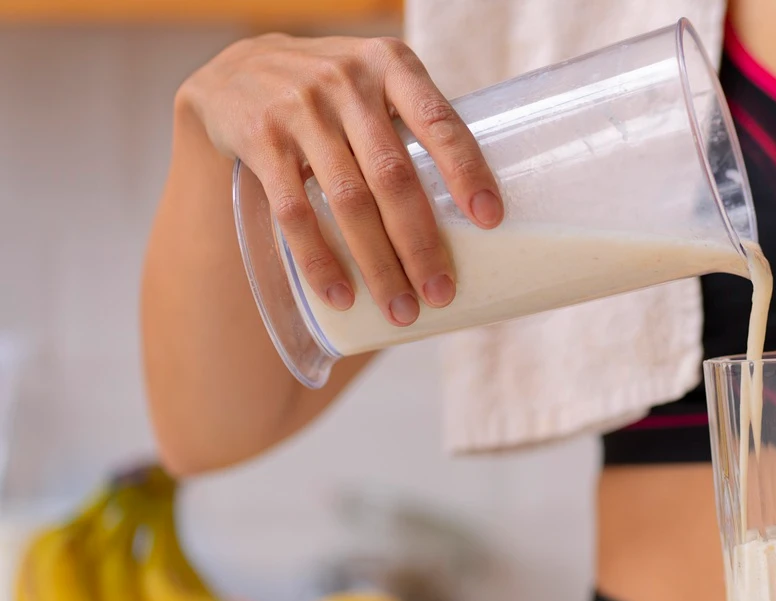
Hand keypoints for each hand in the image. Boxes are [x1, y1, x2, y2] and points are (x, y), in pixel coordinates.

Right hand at [179, 34, 502, 324]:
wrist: (237, 68)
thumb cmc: (335, 93)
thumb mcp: (376, 83)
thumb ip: (415, 126)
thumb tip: (473, 216)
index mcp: (391, 66)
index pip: (438, 121)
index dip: (466, 170)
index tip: (489, 220)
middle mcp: (347, 82)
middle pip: (393, 176)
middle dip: (421, 244)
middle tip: (442, 293)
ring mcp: (301, 110)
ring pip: (349, 202)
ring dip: (378, 265)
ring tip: (401, 310)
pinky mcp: (261, 140)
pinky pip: (293, 212)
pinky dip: (319, 260)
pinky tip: (341, 295)